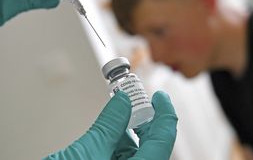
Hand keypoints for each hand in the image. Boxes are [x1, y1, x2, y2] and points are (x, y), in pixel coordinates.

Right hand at [44, 91, 177, 159]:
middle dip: (146, 123)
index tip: (159, 97)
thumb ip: (109, 124)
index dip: (164, 114)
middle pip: (153, 146)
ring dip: (130, 134)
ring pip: (138, 154)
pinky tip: (111, 136)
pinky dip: (119, 147)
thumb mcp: (88, 150)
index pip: (163, 139)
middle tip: (139, 103)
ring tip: (121, 116)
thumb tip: (122, 101)